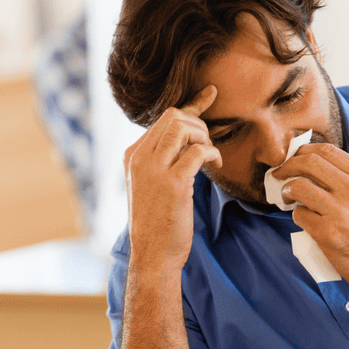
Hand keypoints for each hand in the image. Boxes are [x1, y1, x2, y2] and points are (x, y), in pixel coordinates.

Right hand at [123, 86, 221, 276]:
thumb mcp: (153, 186)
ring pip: (183, 127)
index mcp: (133, 156)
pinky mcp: (174, 183)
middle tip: (209, 146)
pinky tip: (215, 164)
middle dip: (199, 124)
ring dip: (205, 137)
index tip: (211, 94)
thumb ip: (164, 162)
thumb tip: (189, 142)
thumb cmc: (158, 223)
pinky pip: (198, 151)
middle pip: (173, 116)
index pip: (163, 119)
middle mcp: (139, 158)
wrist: (153, 254)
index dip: (191, 106)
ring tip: (211, 157)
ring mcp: (154, 170)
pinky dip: (212, 152)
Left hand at [271, 143, 348, 300]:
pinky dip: (297, 215)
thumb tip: (311, 164)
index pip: (326, 150)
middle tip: (280, 173)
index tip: (293, 157)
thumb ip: (347, 178)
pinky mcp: (328, 233)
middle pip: (309, 163)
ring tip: (288, 197)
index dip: (303, 150)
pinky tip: (305, 219)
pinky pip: (299, 214)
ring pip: (298, 187)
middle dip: (287, 166)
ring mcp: (340, 212)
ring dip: (287, 190)